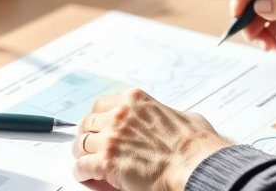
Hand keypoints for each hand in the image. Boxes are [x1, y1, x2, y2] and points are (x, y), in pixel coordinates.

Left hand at [72, 89, 230, 190]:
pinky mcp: (106, 162)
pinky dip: (82, 172)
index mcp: (136, 101)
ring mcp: (111, 138)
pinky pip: (82, 167)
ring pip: (81, 144)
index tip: (98, 125)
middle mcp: (120, 116)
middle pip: (88, 123)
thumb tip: (169, 119)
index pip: (102, 104)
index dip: (98, 118)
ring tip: (86, 161)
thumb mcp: (184, 116)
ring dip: (82, 154)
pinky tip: (86, 175)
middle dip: (87, 135)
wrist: (194, 166)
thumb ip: (168, 114)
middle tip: (89, 145)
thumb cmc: (195, 145)